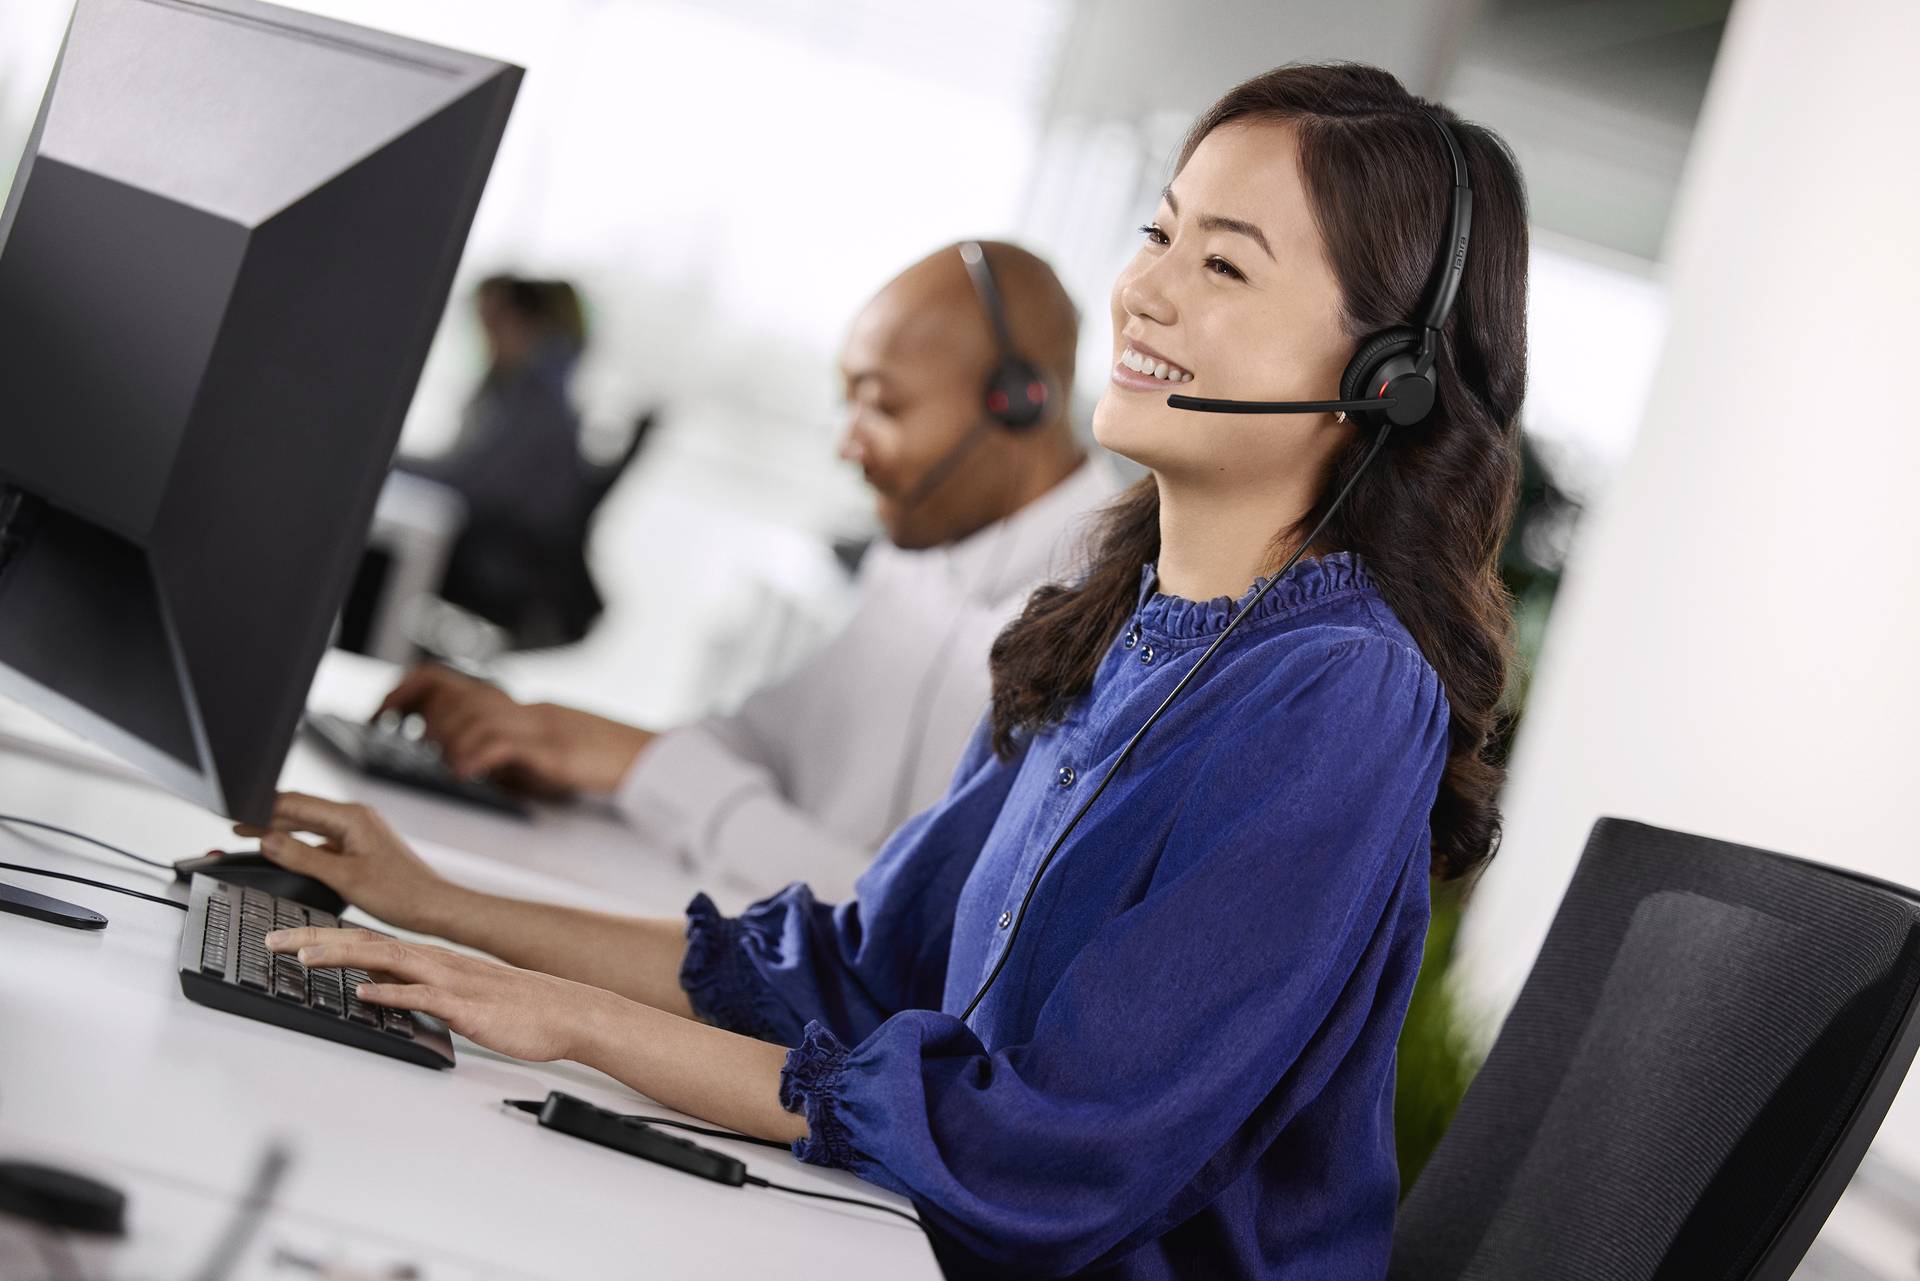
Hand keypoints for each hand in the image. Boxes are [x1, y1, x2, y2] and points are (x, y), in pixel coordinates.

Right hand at [236, 793, 452, 933]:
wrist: (433, 906)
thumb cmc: (400, 893)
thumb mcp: (343, 877)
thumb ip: (301, 857)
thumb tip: (267, 840)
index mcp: (351, 816)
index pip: (295, 804)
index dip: (261, 808)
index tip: (235, 813)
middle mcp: (355, 817)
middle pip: (300, 811)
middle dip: (266, 816)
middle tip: (234, 825)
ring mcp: (358, 831)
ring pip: (310, 825)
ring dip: (282, 830)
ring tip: (251, 834)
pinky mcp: (360, 845)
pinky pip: (322, 840)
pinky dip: (301, 844)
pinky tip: (285, 852)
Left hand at [264, 926, 623, 1062]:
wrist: (566, 1011)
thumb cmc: (518, 1007)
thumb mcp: (459, 996)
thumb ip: (420, 992)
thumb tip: (381, 995)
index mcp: (431, 960)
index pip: (367, 941)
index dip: (323, 936)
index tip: (285, 939)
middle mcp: (435, 963)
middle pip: (365, 943)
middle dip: (314, 939)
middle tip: (272, 940)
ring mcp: (449, 981)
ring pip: (387, 960)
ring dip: (342, 956)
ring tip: (302, 957)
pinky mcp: (465, 1005)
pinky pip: (422, 996)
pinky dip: (390, 992)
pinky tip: (364, 992)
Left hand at [377, 664, 654, 795]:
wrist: (640, 756)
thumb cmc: (586, 760)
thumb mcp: (528, 755)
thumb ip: (493, 752)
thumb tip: (453, 761)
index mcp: (507, 706)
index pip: (442, 679)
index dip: (404, 690)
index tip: (382, 713)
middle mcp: (517, 708)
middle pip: (450, 696)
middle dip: (423, 722)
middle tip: (421, 746)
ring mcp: (534, 725)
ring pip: (470, 716)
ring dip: (447, 741)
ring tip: (450, 763)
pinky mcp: (551, 750)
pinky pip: (502, 743)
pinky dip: (475, 755)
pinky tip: (466, 770)